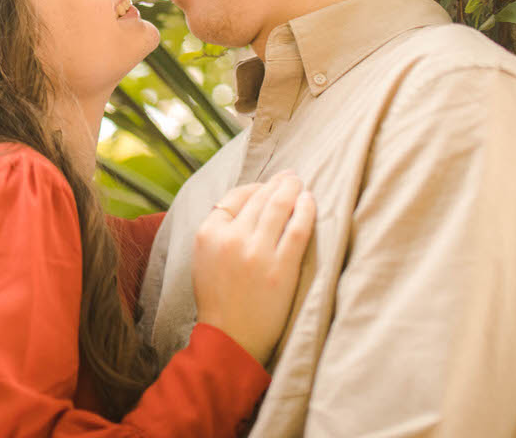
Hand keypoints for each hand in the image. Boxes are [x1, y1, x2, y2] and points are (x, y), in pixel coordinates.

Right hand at [192, 170, 314, 364]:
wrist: (229, 339)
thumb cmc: (218, 300)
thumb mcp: (203, 259)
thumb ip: (219, 231)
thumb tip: (249, 203)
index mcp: (207, 233)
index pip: (236, 197)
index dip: (256, 188)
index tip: (268, 186)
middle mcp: (230, 238)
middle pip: (260, 198)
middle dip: (278, 184)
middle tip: (291, 177)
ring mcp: (256, 252)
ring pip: (279, 208)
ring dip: (293, 190)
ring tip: (301, 184)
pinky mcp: (281, 268)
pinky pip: (298, 229)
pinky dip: (307, 210)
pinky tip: (311, 202)